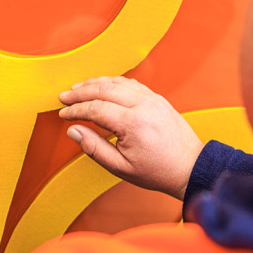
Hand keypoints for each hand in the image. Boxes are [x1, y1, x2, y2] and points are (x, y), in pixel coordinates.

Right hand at [58, 76, 203, 200]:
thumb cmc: (157, 171)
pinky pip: (131, 83)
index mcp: (134, 124)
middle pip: (104, 89)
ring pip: (118, 82)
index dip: (75, 110)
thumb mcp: (121, 167)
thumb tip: (73, 131)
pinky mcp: (158, 98)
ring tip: (78, 88)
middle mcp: (144, 105)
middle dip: (80, 92)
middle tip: (64, 96)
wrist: (189, 166)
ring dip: (95, 83)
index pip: (96, 108)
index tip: (63, 114)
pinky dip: (113, 82)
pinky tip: (102, 86)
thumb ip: (94, 148)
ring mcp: (153, 99)